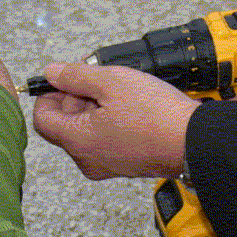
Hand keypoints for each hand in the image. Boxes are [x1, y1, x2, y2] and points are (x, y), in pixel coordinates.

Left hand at [32, 63, 198, 179]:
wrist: (193, 141)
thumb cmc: (156, 114)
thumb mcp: (112, 81)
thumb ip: (76, 75)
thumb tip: (52, 72)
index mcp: (78, 141)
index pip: (43, 119)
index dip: (49, 93)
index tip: (63, 78)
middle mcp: (87, 159)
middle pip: (64, 124)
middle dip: (74, 97)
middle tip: (96, 76)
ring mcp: (106, 164)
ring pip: (85, 131)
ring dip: (93, 106)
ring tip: (117, 88)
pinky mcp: (123, 164)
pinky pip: (103, 139)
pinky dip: (108, 119)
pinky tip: (128, 104)